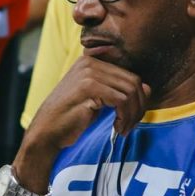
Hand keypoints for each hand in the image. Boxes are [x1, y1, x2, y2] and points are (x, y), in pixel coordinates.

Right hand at [15, 57, 149, 190]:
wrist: (46, 133)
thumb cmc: (70, 119)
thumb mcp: (98, 101)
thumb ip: (118, 91)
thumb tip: (148, 88)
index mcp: (92, 62)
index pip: (130, 75)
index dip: (138, 99)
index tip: (131, 118)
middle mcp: (90, 62)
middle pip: (133, 82)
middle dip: (138, 107)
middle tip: (130, 126)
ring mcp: (88, 72)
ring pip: (130, 91)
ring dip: (132, 114)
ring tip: (123, 129)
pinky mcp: (88, 86)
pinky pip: (121, 100)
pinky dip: (125, 117)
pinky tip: (117, 128)